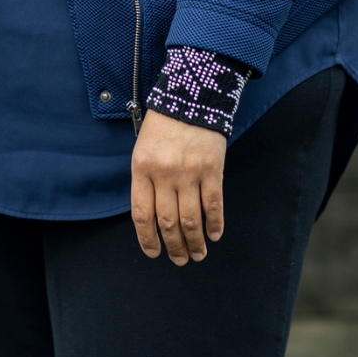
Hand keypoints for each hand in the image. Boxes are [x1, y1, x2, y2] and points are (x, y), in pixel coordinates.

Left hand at [131, 109, 226, 264]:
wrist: (190, 96)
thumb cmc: (163, 124)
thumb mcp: (144, 148)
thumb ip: (146, 179)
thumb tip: (153, 216)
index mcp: (142, 168)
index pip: (142, 214)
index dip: (147, 239)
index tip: (154, 253)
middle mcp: (164, 174)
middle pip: (167, 222)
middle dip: (174, 246)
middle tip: (180, 259)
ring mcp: (189, 173)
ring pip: (190, 219)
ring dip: (194, 242)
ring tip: (198, 254)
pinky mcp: (212, 170)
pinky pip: (213, 204)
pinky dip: (215, 223)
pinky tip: (214, 234)